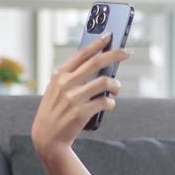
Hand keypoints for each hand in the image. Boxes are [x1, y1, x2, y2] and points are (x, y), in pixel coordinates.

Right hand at [30, 33, 128, 158]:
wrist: (47, 138)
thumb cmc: (54, 111)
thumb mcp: (55, 90)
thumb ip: (71, 77)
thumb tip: (97, 64)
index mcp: (59, 75)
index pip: (82, 54)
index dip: (97, 44)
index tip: (109, 36)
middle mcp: (66, 84)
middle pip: (96, 62)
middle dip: (115, 54)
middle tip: (127, 52)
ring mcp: (74, 98)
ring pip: (104, 82)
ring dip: (115, 84)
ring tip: (116, 89)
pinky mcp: (81, 112)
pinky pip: (105, 101)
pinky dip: (111, 102)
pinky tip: (109, 104)